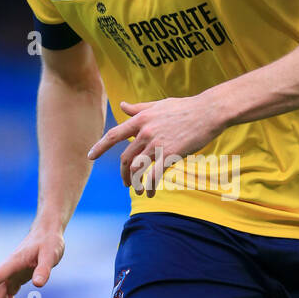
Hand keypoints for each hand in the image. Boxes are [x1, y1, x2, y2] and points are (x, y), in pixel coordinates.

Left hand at [87, 94, 225, 194]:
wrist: (208, 111)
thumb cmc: (185, 107)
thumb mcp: (158, 105)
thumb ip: (138, 108)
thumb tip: (121, 105)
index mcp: (140, 119)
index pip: (114, 135)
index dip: (100, 147)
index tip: (90, 157)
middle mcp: (145, 132)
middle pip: (125, 158)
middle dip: (123, 174)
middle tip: (126, 182)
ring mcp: (157, 144)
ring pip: (138, 168)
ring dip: (135, 182)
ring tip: (139, 190)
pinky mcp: (170, 154)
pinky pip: (155, 175)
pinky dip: (151, 186)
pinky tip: (151, 192)